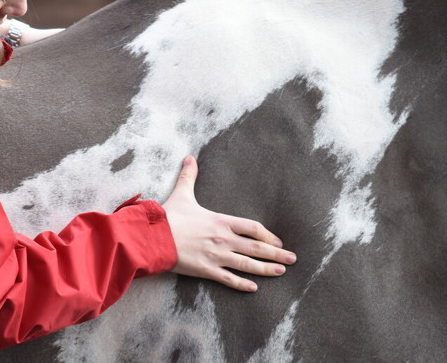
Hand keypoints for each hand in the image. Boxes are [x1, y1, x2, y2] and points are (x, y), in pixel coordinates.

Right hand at [162, 156, 296, 291]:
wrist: (153, 236)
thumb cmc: (168, 216)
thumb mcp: (182, 193)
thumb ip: (189, 176)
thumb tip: (190, 157)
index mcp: (221, 221)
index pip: (253, 227)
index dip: (268, 235)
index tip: (277, 241)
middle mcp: (223, 239)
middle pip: (257, 247)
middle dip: (276, 254)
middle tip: (292, 259)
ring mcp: (216, 256)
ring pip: (247, 265)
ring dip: (266, 269)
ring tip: (281, 272)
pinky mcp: (206, 270)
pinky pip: (229, 279)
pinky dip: (242, 285)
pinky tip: (253, 288)